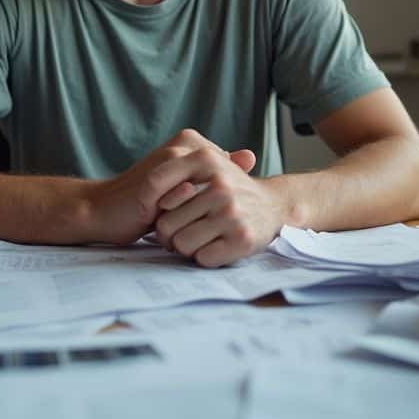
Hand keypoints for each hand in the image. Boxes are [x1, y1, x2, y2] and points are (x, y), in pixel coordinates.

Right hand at [82, 129, 235, 244]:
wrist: (103, 210)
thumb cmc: (145, 200)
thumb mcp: (185, 183)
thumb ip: (217, 168)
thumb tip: (250, 156)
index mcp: (190, 141)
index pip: (227, 169)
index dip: (225, 194)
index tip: (217, 211)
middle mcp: (181, 145)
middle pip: (220, 179)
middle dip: (218, 204)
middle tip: (214, 221)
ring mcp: (168, 161)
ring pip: (205, 190)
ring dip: (204, 212)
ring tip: (200, 227)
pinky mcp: (155, 181)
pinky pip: (185, 199)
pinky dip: (189, 216)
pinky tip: (188, 228)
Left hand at [150, 146, 285, 267]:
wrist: (274, 205)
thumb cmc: (230, 189)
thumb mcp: (208, 166)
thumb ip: (176, 170)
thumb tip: (144, 187)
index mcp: (206, 160)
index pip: (154, 183)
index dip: (147, 202)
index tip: (152, 210)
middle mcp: (220, 187)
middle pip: (164, 224)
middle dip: (169, 233)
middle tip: (181, 230)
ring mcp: (232, 214)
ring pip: (181, 244)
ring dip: (186, 247)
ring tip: (198, 236)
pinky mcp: (242, 240)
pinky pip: (202, 258)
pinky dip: (204, 257)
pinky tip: (215, 245)